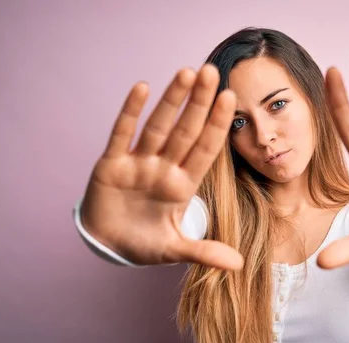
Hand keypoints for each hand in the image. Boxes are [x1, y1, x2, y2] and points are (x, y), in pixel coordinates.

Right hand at [80, 65, 243, 269]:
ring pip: (158, 127)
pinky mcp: (112, 164)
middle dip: (198, 103)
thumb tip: (240, 264)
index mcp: (182, 186)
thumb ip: (204, 252)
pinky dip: (130, 112)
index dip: (216, 125)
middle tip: (212, 71)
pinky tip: (143, 88)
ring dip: (171, 101)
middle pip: (185, 131)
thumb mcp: (175, 249)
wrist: (109, 245)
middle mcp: (163, 168)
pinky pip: (122, 134)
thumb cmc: (144, 243)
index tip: (231, 99)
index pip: (205, 150)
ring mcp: (138, 163)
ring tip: (186, 72)